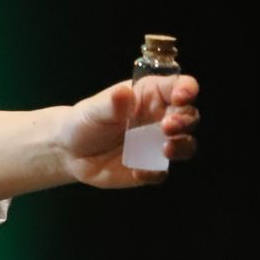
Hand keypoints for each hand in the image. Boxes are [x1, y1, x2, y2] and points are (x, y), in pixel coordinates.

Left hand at [57, 74, 200, 188]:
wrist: (70, 152)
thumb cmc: (85, 121)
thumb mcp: (93, 110)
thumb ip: (111, 103)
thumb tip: (124, 93)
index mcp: (150, 95)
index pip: (177, 87)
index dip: (186, 89)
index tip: (182, 96)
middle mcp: (160, 118)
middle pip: (189, 116)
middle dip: (186, 120)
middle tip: (167, 127)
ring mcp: (157, 144)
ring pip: (185, 145)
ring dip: (182, 147)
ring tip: (165, 149)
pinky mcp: (150, 168)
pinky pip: (161, 172)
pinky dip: (155, 173)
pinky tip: (138, 172)